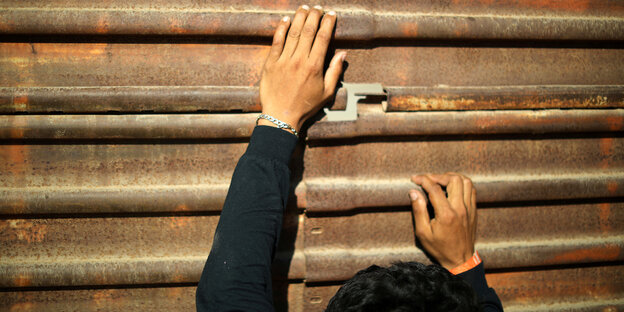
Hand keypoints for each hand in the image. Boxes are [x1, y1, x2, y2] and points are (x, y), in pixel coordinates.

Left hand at [259, 5, 345, 131]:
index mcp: (314, 66)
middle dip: (314, 16)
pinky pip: (276, 42)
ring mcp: (283, 61)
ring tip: (304, 8)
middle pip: (308, 31)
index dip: (328, 23)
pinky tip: (286, 20)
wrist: (281, 116)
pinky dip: (281, 29)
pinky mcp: (270, 63)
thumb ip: (335, 72)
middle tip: (318, 8)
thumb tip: (342, 53)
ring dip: (299, 18)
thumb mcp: (327, 92)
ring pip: (292, 33)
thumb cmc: (305, 106)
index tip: (331, 14)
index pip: (323, 38)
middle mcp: (299, 60)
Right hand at [409, 173, 476, 269]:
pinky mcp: (474, 210)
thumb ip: (418, 210)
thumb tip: (414, 191)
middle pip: (453, 180)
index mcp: (446, 215)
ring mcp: (469, 209)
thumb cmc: (439, 248)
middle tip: (428, 179)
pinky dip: (461, 183)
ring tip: (440, 181)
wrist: (460, 260)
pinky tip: (451, 187)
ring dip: (452, 177)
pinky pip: (471, 189)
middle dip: (438, 176)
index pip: (435, 188)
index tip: (414, 179)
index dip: (423, 180)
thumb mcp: (423, 233)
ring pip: (466, 181)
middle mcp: (460, 209)